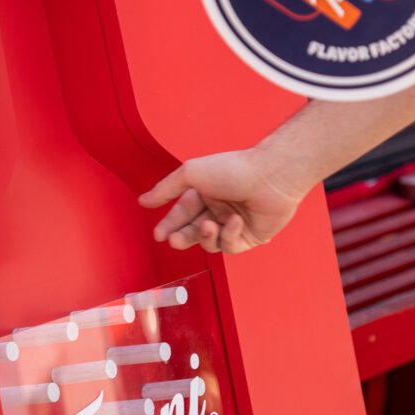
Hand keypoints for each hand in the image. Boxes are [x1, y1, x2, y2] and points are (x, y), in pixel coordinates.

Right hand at [138, 149, 303, 253]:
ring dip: (206, 236)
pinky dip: (230, 235)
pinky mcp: (249, 237)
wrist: (270, 177)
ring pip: (210, 243)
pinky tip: (236, 221)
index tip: (158, 234)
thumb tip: (143, 200)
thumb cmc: (233, 169)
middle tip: (174, 240)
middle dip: (182, 238)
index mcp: (204, 193)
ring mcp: (233, 224)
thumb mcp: (191, 174)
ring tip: (210, 224)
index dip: (168, 225)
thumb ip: (165, 189)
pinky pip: (231, 246)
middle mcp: (218, 209)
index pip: (180, 214)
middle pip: (193, 233)